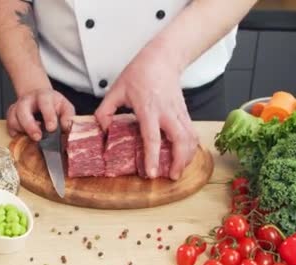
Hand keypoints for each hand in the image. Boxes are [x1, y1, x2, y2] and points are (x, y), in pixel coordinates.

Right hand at [6, 88, 74, 140]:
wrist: (39, 98)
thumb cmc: (54, 105)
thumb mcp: (65, 107)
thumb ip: (68, 117)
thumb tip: (66, 127)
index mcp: (44, 96)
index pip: (45, 103)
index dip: (48, 116)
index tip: (52, 128)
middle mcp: (28, 100)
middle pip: (23, 110)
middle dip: (29, 126)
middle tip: (37, 137)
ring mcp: (18, 107)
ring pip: (13, 118)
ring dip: (22, 130)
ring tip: (31, 137)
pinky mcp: (12, 115)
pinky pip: (9, 125)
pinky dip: (15, 132)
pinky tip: (23, 135)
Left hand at [94, 48, 198, 180]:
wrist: (163, 57)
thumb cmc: (139, 72)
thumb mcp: (116, 89)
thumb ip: (105, 111)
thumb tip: (103, 130)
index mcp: (148, 108)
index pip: (152, 137)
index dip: (151, 157)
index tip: (151, 173)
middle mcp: (167, 112)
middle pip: (180, 141)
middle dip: (179, 161)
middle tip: (171, 176)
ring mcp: (178, 112)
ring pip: (190, 138)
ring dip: (187, 156)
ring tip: (178, 170)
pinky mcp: (185, 112)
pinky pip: (191, 132)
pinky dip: (191, 147)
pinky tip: (185, 156)